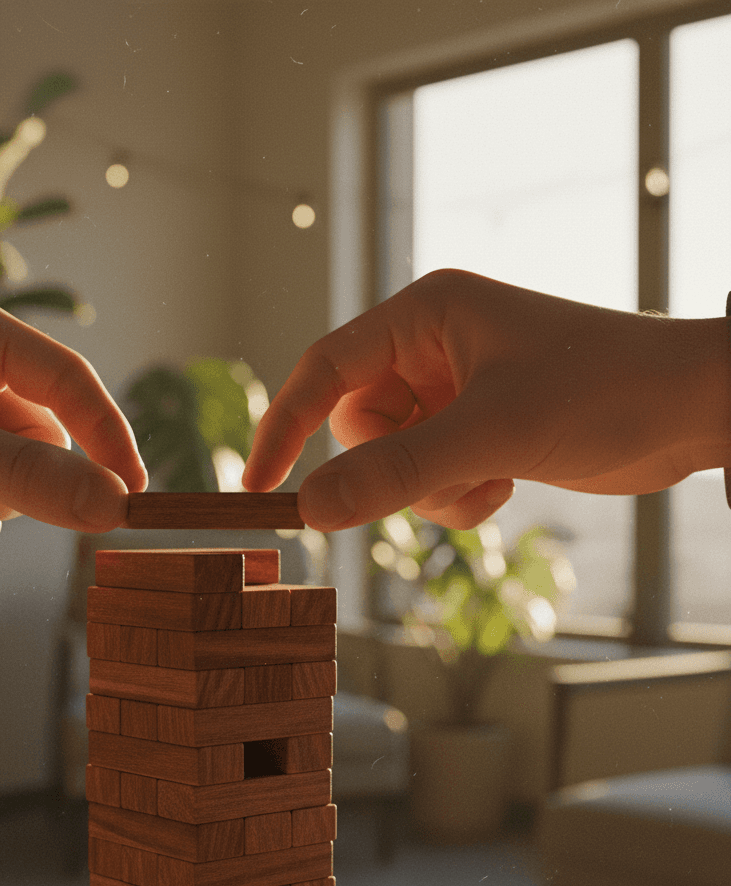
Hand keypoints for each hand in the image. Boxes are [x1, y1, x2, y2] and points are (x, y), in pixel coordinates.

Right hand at [244, 269, 730, 530]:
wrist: (692, 410)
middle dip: (391, 464)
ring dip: (428, 488)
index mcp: (425, 314)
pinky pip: (426, 476)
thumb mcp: (491, 432)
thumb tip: (310, 509)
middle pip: (356, 423)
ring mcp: (453, 390)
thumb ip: (396, 472)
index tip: (260, 484)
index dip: (284, 425)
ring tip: (488, 478)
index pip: (324, 369)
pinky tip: (504, 484)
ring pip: (390, 459)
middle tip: (439, 475)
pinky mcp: (475, 428)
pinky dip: (455, 495)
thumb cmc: (604, 389)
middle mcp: (431, 347)